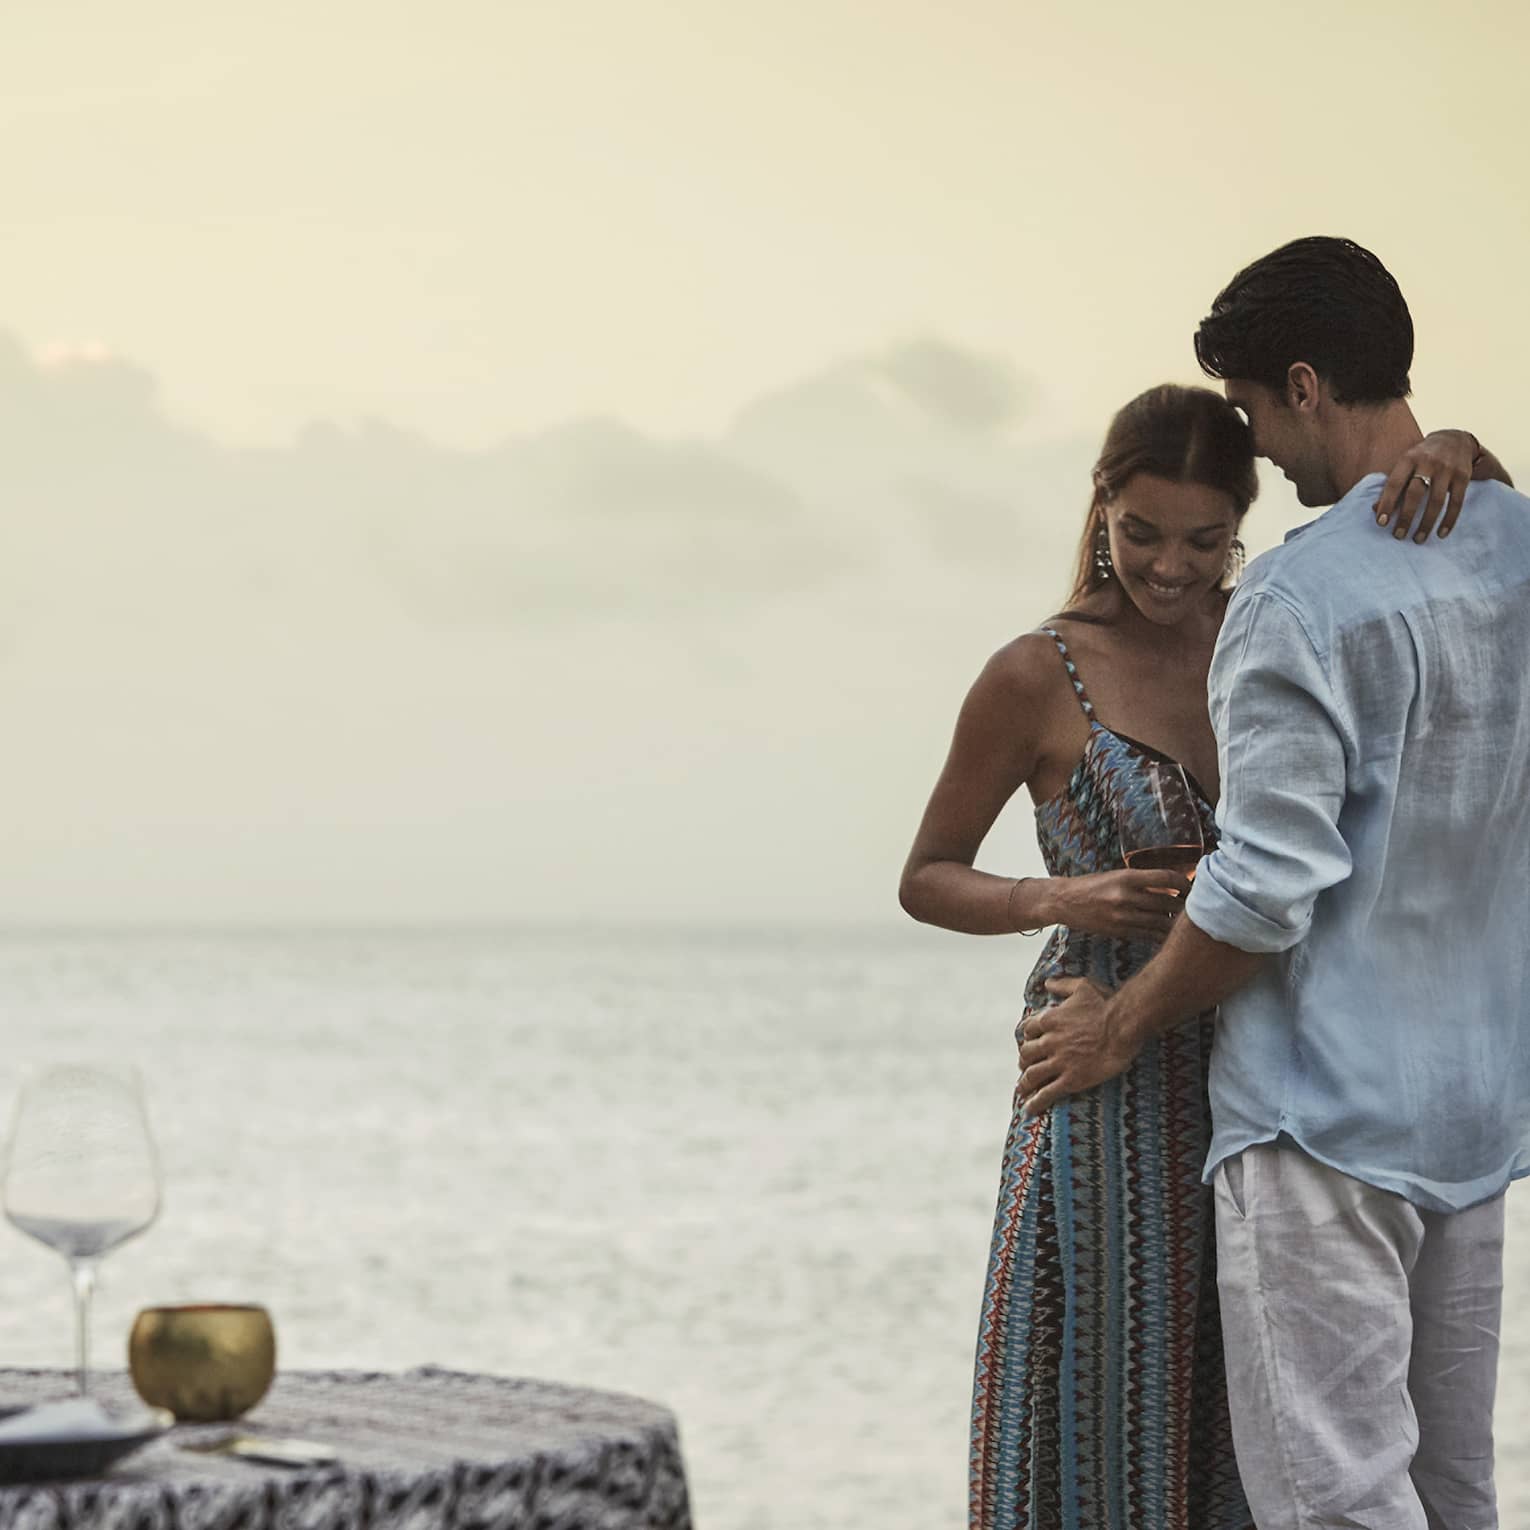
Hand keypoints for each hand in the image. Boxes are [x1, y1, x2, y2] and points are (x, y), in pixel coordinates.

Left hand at [1018, 977, 1140, 1115]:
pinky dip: (1036, 1102)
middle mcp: (1049, 1041)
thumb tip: (1047, 983)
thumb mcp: (1082, 987)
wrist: (1123, 1026)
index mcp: (1050, 1020)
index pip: (1028, 1029)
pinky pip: (1047, 1093)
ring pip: (1032, 1074)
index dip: (1027, 1037)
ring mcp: (1059, 1062)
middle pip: (1026, 1053)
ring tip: (1022, 1090)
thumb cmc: (1106, 1004)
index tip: (1028, 1042)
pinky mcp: (1071, 1079)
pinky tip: (1030, 1109)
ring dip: (1025, 1083)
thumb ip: (1063, 985)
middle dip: (1024, 1060)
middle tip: (1025, 1066)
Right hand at [1050, 869, 1191, 939]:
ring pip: (1161, 921)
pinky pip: (1149, 935)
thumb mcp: (1115, 876)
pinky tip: (1168, 933)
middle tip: (1195, 906)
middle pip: (1168, 902)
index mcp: (1126, 877)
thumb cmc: (1091, 885)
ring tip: (1184, 920)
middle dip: (1185, 905)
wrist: (1063, 901)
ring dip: (1175, 921)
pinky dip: (1161, 934)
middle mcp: (1126, 896)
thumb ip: (1140, 881)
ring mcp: (1123, 916)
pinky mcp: (1120, 932)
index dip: (1185, 883)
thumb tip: (1171, 886)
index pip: (1167, 877)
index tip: (1192, 886)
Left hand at [1374, 430, 1477, 542]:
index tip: (1381, 523)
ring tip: (1418, 539)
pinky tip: (1441, 534)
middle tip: (1398, 535)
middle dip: (1406, 516)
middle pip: (1416, 493)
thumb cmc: (1421, 457)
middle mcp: (1428, 462)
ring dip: (1426, 523)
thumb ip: (1392, 484)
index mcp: (1409, 458)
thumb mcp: (1405, 463)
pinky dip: (1449, 520)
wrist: (1455, 439)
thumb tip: (1374, 509)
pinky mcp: (1463, 476)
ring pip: (1436, 501)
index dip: (1387, 503)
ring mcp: (1447, 469)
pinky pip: (1456, 502)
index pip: (1395, 483)